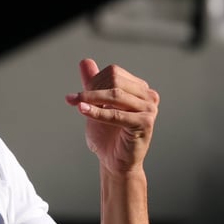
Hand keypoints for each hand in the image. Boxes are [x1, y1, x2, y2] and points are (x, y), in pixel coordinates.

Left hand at [65, 58, 159, 175]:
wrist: (114, 162)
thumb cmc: (107, 134)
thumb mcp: (97, 105)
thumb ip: (93, 84)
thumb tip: (85, 61)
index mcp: (139, 88)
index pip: (114, 72)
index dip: (93, 82)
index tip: (78, 95)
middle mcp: (148, 96)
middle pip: (115, 80)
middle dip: (91, 89)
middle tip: (74, 100)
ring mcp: (149, 109)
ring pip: (115, 95)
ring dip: (90, 99)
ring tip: (75, 103)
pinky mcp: (145, 123)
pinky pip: (116, 114)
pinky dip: (97, 112)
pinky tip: (82, 110)